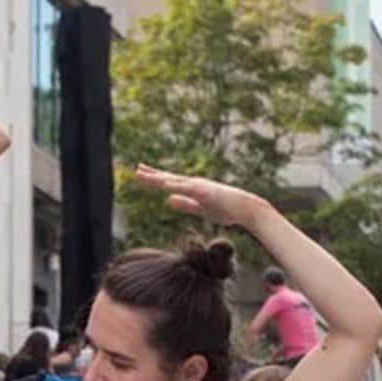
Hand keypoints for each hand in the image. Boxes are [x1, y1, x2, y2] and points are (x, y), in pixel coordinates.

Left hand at [132, 164, 265, 227]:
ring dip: (157, 178)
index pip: (168, 182)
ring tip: (142, 174)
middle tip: (135, 170)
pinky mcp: (205, 192)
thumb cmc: (226, 210)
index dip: (154, 178)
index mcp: (192, 188)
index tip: (140, 173)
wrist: (246, 209)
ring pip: (173, 181)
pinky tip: (163, 185)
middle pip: (168, 179)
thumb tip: (167, 200)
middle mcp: (193, 184)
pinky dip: (174, 186)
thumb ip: (184, 204)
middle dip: (151, 175)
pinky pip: (187, 189)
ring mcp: (199, 186)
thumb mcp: (200, 208)